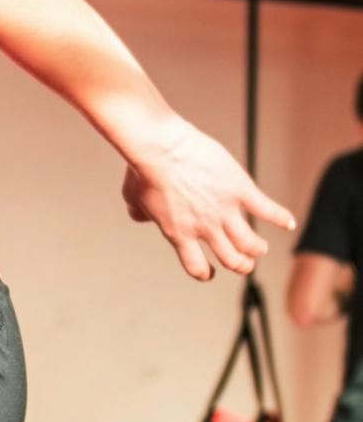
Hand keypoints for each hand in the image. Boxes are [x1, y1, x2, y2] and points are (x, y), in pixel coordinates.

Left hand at [120, 119, 295, 279]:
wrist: (159, 149)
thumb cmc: (142, 170)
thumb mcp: (132, 199)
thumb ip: (139, 214)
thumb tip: (140, 215)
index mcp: (179, 234)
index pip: (196, 267)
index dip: (205, 272)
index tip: (211, 272)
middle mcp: (204, 229)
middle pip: (230, 259)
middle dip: (241, 265)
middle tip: (246, 263)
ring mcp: (224, 211)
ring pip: (250, 243)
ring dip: (257, 248)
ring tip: (260, 248)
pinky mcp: (240, 190)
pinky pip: (267, 209)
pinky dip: (281, 218)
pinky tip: (288, 223)